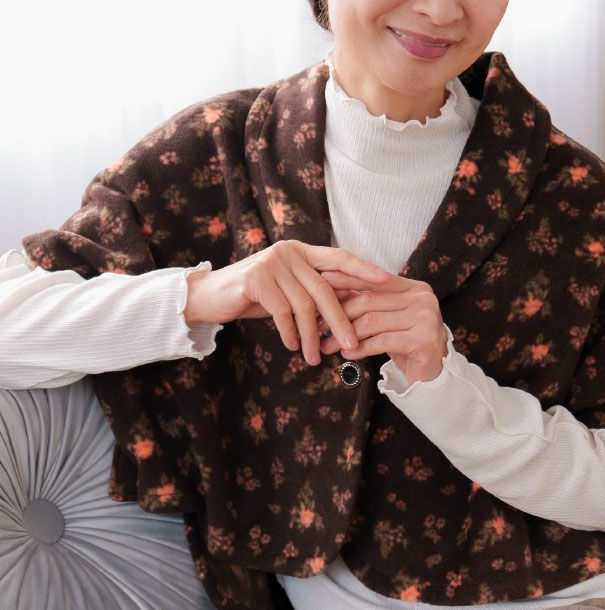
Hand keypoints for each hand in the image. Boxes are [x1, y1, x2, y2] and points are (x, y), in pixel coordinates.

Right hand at [184, 240, 392, 365]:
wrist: (212, 296)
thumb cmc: (256, 296)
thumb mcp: (290, 292)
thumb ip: (315, 293)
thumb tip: (352, 307)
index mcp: (302, 251)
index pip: (339, 257)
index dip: (364, 269)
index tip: (387, 281)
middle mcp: (289, 252)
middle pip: (325, 289)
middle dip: (341, 320)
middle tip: (352, 345)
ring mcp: (271, 263)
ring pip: (304, 305)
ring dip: (313, 336)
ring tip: (315, 358)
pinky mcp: (255, 279)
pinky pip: (282, 312)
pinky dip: (290, 333)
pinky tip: (294, 347)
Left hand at [316, 271, 448, 385]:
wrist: (431, 376)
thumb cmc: (405, 344)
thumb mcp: (387, 319)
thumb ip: (367, 303)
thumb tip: (332, 290)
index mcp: (415, 288)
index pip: (376, 280)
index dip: (348, 279)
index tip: (322, 281)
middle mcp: (423, 299)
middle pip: (371, 301)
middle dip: (340, 313)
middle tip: (319, 326)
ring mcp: (426, 319)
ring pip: (373, 322)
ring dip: (346, 334)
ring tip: (328, 345)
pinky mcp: (424, 341)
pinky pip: (382, 342)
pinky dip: (361, 348)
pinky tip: (347, 354)